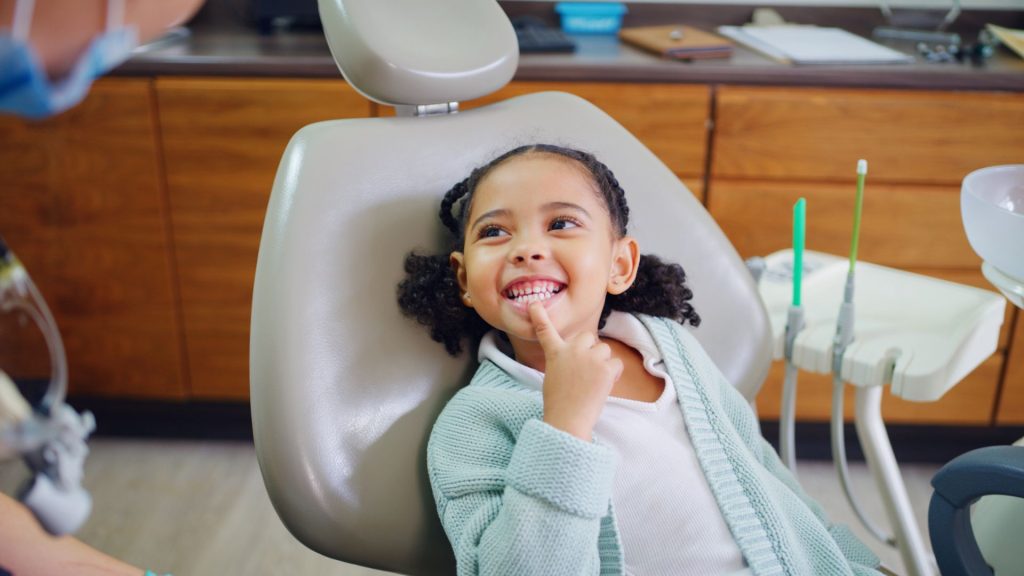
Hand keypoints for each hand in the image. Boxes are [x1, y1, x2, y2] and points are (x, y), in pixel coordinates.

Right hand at [529, 302, 622, 440]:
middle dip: (590, 348)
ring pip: (604, 349)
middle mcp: (572, 351)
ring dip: (602, 362)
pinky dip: (613, 374)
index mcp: (555, 354)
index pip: (546, 331)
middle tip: (587, 368)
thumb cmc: (559, 403)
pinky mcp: (606, 368)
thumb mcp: (553, 377)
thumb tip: (580, 360)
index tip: (535, 304)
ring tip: (593, 380)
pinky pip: (616, 364)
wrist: (568, 419)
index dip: (540, 317)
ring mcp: (590, 358)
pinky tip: (603, 386)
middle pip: (588, 336)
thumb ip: (564, 362)